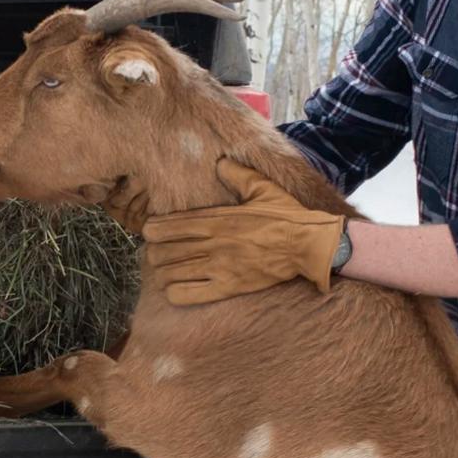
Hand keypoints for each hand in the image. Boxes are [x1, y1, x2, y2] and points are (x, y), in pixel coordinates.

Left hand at [143, 159, 346, 306]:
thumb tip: (221, 162)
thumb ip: (238, 174)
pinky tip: (176, 287)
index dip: (152, 230)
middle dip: (153, 252)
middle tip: (156, 252)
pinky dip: (175, 292)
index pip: (171, 225)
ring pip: (171, 273)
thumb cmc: (287, 216)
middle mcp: (214, 244)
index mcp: (218, 219)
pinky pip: (188, 295)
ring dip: (161, 272)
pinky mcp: (228, 288)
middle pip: (164, 251)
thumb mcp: (263, 187)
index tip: (149, 231)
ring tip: (164, 270)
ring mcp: (219, 268)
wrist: (309, 246)